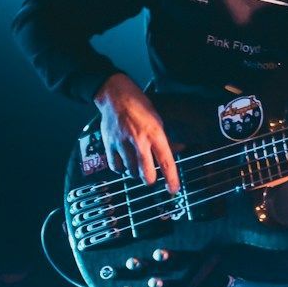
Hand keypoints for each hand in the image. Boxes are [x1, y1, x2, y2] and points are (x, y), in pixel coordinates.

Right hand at [94, 73, 180, 191]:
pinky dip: (121, 169)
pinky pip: (116, 167)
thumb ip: (165, 139)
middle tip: (151, 177)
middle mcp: (139, 140)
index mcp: (155, 134)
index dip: (171, 179)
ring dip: (135, 172)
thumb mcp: (158, 121)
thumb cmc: (140, 107)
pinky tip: (124, 163)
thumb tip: (177, 151)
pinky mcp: (109, 144)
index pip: (166, 162)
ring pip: (131, 171)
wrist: (116, 96)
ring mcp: (122, 143)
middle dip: (150, 179)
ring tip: (137, 164)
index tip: (173, 190)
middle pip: (146, 173)